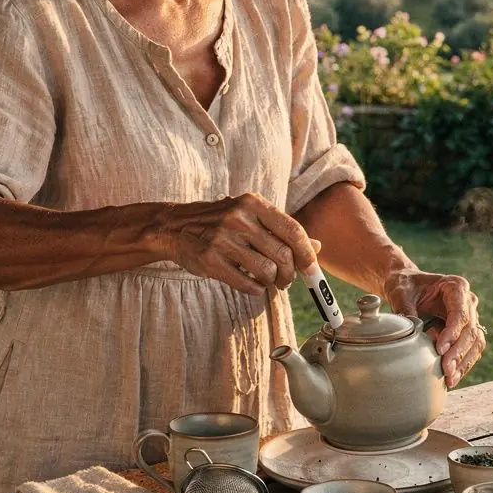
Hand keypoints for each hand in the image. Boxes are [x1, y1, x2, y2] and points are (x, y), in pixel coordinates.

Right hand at [165, 193, 319, 296]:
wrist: (175, 227)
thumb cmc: (220, 222)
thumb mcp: (250, 216)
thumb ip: (282, 230)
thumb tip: (318, 247)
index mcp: (253, 203)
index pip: (292, 230)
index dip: (307, 253)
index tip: (312, 268)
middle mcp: (238, 218)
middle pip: (283, 254)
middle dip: (290, 273)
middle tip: (286, 280)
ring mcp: (222, 239)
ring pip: (267, 271)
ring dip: (272, 282)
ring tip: (268, 281)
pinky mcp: (210, 260)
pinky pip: (246, 283)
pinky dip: (255, 289)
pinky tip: (252, 284)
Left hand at [384, 269, 485, 388]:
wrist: (408, 287)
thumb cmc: (405, 286)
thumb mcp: (401, 293)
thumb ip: (405, 309)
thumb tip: (410, 332)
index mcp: (456, 286)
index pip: (460, 313)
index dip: (453, 333)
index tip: (440, 349)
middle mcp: (468, 301)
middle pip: (470, 330)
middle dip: (458, 352)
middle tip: (446, 370)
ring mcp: (470, 316)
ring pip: (476, 342)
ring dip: (464, 362)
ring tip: (451, 379)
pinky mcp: (466, 330)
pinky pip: (471, 349)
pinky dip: (463, 363)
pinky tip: (453, 377)